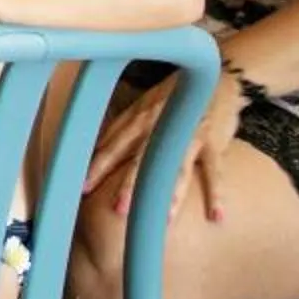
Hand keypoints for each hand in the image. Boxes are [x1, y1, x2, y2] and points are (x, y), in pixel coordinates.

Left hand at [85, 65, 247, 222]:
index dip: (98, 166)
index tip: (82, 187)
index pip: (114, 146)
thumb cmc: (173, 96)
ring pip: (176, 168)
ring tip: (163, 220)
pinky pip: (214, 171)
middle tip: (119, 209)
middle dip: (130, 184)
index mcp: (139, 120)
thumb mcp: (142, 107)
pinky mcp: (213, 142)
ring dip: (170, 194)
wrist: (216, 78)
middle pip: (142, 159)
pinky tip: (216, 217)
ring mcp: (188, 135)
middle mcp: (161, 127)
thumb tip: (93, 153)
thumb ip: (120, 130)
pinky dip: (216, 193)